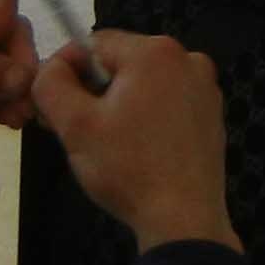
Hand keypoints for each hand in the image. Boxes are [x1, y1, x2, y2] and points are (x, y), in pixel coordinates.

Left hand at [0, 0, 35, 187]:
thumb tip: (24, 76)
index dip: (2, 10)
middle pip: (14, 26)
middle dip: (20, 55)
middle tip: (20, 86)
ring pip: (19, 62)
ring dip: (25, 85)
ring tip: (19, 112)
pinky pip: (14, 95)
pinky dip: (19, 106)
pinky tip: (13, 122)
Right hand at [37, 32, 235, 253]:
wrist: (183, 220)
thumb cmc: (128, 169)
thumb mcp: (75, 126)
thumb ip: (51, 84)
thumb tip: (51, 67)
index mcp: (155, 52)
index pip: (94, 44)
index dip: (66, 71)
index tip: (52, 104)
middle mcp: (187, 59)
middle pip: (121, 63)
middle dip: (93, 90)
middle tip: (72, 129)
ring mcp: (205, 88)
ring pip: (144, 84)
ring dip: (118, 105)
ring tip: (103, 144)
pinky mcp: (212, 116)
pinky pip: (167, 103)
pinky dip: (146, 118)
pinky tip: (136, 150)